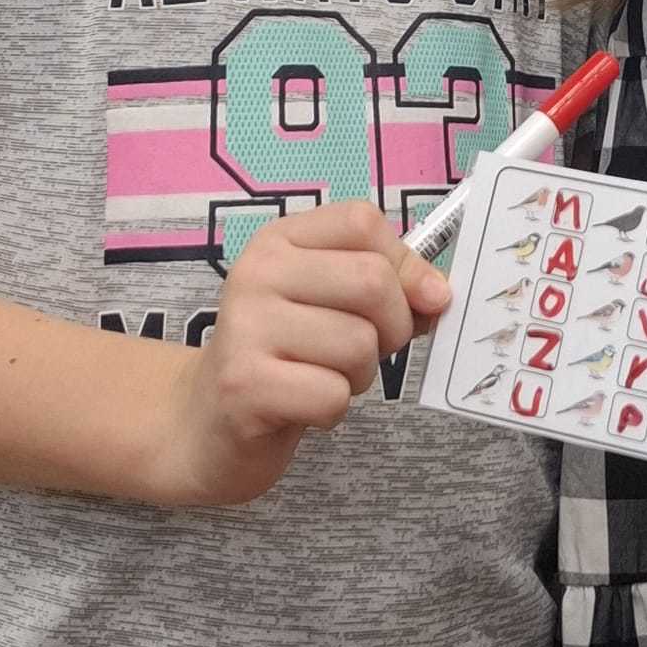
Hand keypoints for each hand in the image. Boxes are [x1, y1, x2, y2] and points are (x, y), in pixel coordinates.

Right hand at [157, 201, 450, 506]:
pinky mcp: (244, 386)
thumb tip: (440, 292)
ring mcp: (245, 328)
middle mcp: (256, 273)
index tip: (408, 300)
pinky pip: (333, 395)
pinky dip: (333, 410)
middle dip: (392, 327)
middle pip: (372, 282)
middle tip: (365, 350)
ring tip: (323, 376)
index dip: (403, 264)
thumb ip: (391, 285)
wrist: (206, 424)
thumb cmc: (286, 356)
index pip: (363, 222)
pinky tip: (302, 406)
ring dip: (359, 375)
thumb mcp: (333, 303)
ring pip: (359, 344)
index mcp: (279, 241)